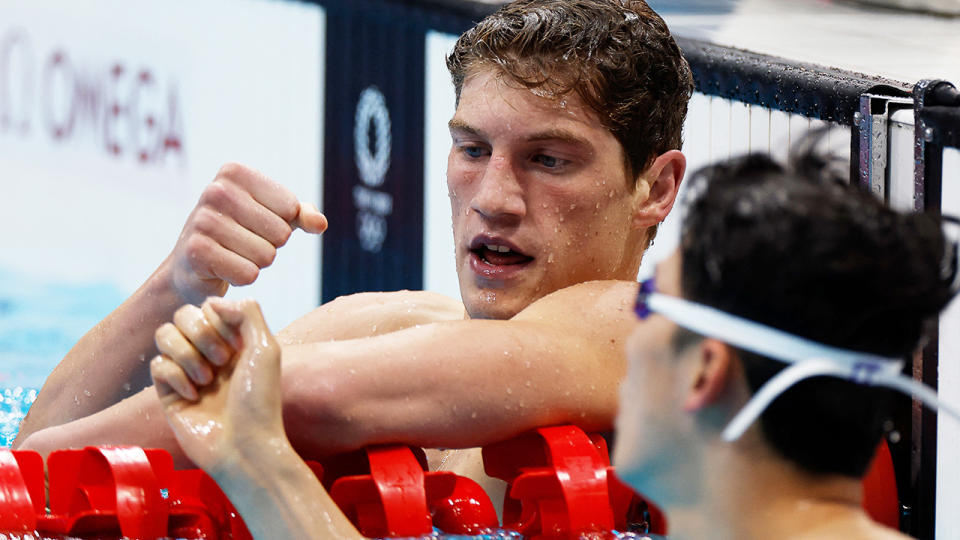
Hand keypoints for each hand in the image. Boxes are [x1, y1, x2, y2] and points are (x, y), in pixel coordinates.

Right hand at [151, 298, 284, 472]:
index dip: (218, 319)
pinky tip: (193, 397)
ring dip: (186, 353)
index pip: (208, 306)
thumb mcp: (265, 349)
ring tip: (206, 379)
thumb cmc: (259, 401)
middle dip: (200, 333)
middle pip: (182, 315)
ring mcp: (187, 372)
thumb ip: (247, 313)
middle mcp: (209, 353)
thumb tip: (215, 301)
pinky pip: (156, 364)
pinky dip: (175, 377)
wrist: (244, 447)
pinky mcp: (168, 394)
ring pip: (164, 335)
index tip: (236, 344)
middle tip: (222, 360)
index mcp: (233, 341)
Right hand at [167, 163, 327, 303]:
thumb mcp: (273, 216)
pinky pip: (248, 274)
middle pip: (281, 233)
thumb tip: (320, 223)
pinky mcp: (197, 252)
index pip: (291, 207)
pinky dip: (242, 278)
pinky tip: (222, 269)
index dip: (282, 224)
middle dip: (270, 246)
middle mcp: (216, 190)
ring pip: (266, 256)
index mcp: (234, 172)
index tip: (256, 224)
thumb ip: (302, 215)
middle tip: (243, 243)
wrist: (192, 265)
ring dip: (256, 263)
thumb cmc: (239, 233)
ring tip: (232, 255)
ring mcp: (203, 220)